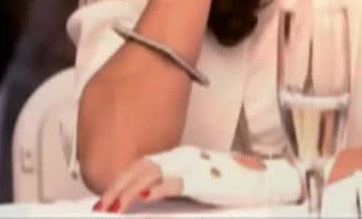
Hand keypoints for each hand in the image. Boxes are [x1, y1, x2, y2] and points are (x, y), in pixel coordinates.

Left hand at [92, 146, 300, 213]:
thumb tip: (144, 197)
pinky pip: (174, 183)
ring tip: (113, 206)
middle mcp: (180, 156)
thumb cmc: (228, 182)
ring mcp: (191, 166)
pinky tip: (144, 198)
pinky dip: (157, 190)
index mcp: (176, 155)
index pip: (139, 165)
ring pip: (150, 174)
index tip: (105, 197)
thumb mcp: (192, 179)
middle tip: (101, 206)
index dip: (119, 180)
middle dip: (117, 188)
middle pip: (139, 168)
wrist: (260, 178)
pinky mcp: (202, 179)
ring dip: (128, 191)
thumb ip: (170, 183)